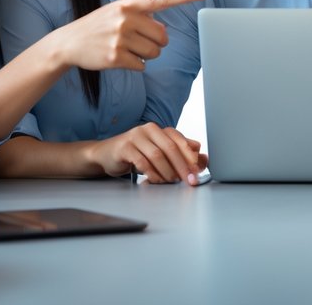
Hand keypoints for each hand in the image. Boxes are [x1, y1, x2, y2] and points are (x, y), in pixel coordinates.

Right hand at [45, 0, 209, 71]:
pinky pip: (142, 66)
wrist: (69, 42)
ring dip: (145, 55)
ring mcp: (120, 37)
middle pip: (164, 37)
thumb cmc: (99, 26)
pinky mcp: (115, 57)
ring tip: (125, 48)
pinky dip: (134, 65)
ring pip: (155, 53)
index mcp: (130, 4)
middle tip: (137, 41)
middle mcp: (126, 18)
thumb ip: (142, 17)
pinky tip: (118, 58)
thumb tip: (163, 33)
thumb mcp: (118, 12)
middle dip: (156, 43)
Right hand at [91, 123, 207, 184]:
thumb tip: (203, 158)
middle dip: (182, 166)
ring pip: (157, 155)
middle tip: (189, 180)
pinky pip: (142, 162)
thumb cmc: (136, 154)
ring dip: (167, 171)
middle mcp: (149, 129)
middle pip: (170, 148)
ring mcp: (135, 136)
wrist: (107, 154)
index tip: (197, 172)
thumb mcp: (159, 153)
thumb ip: (180, 155)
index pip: (180, 141)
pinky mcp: (124, 147)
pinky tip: (156, 180)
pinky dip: (152, 173)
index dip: (190, 157)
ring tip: (171, 181)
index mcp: (160, 129)